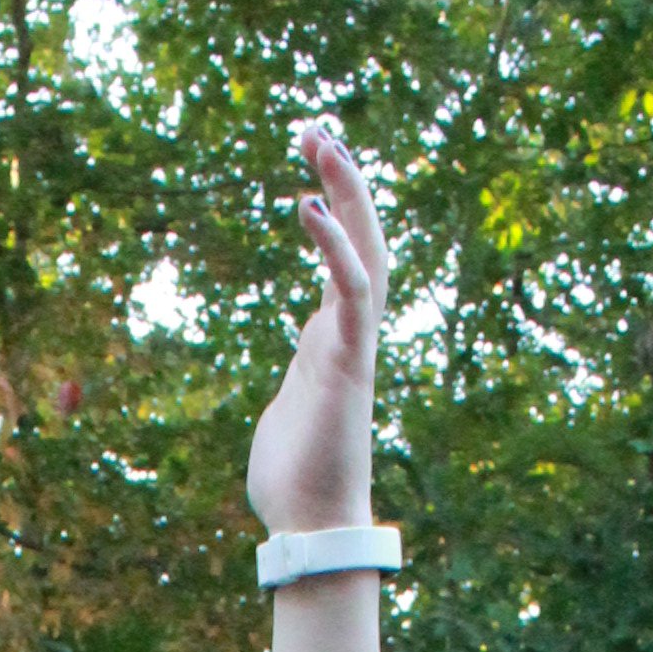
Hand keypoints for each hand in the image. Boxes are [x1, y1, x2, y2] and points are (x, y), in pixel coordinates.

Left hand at [244, 119, 387, 538]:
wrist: (309, 524)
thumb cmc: (294, 477)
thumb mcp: (288, 406)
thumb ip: (297, 376)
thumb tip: (298, 377)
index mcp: (333, 336)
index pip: (345, 254)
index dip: (334, 202)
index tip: (312, 157)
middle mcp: (350, 330)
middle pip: (362, 236)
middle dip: (343, 180)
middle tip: (316, 127)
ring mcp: (353, 343)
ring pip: (364, 249)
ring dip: (346, 192)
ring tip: (322, 140)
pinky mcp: (348, 361)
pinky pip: (350, 290)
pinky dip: (334, 245)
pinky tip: (309, 205)